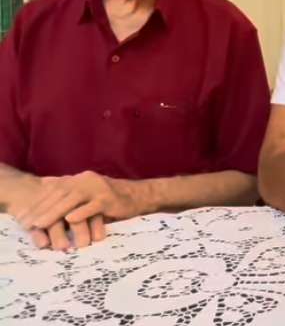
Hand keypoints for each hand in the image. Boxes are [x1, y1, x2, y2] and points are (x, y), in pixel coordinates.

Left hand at [13, 171, 148, 248]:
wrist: (141, 196)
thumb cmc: (113, 198)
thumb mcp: (90, 191)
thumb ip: (70, 188)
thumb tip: (46, 183)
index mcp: (82, 179)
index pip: (55, 189)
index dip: (39, 201)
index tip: (25, 215)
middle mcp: (88, 180)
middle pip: (60, 193)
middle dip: (42, 208)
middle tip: (28, 221)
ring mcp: (100, 189)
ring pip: (73, 199)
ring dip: (55, 212)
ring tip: (41, 224)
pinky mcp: (110, 199)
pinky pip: (92, 206)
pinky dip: (80, 212)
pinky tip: (69, 219)